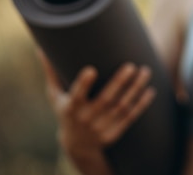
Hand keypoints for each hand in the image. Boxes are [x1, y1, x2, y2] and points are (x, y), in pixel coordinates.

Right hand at [38, 50, 155, 172]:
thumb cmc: (66, 112)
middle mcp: (86, 119)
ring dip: (135, 90)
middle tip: (131, 65)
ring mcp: (101, 128)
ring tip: (145, 71)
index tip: (91, 69)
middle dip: (119, 83)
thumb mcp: (56, 95)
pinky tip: (150, 90)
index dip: (84, 84)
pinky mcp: (114, 133)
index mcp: (70, 108)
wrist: (77, 145)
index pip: (76, 96)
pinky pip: (130, 118)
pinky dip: (141, 105)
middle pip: (106, 100)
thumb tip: (42, 47)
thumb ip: (52, 72)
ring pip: (122, 108)